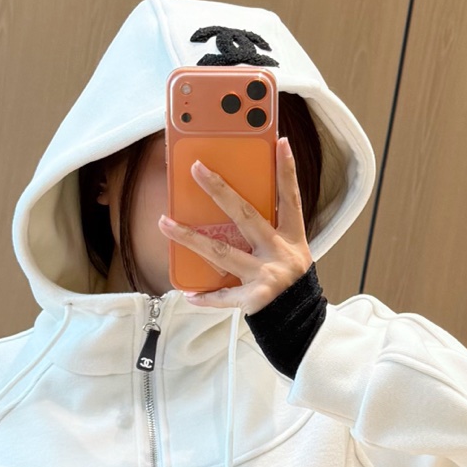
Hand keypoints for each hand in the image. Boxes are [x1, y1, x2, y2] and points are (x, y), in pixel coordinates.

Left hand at [160, 135, 311, 311]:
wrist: (300, 324)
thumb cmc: (291, 285)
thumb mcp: (290, 253)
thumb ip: (269, 232)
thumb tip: (232, 207)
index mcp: (292, 238)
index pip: (290, 198)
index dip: (287, 171)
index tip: (281, 143)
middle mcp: (280, 253)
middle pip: (245, 215)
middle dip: (219, 190)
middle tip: (196, 169)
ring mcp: (267, 276)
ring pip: (221, 252)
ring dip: (190, 237)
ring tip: (165, 223)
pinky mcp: (254, 300)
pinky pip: (223, 296)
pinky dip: (205, 296)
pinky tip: (187, 292)